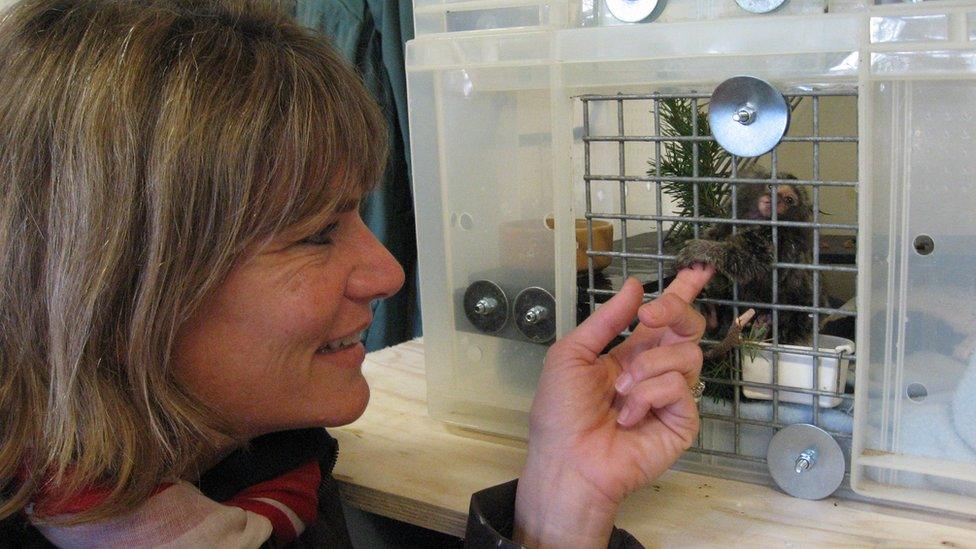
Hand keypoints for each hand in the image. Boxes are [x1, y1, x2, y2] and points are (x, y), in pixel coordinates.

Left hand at [513, 265, 712, 547]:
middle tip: (650, 316)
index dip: (681, 294)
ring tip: (620, 390)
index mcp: (628, 353)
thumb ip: (605, 320)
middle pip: (687, 329)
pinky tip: (629, 415)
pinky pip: (679, 388)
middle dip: (674, 311)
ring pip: (686, 355)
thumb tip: (634, 285)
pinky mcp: (682, 421)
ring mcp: (671, 396)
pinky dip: (649, 395)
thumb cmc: (560, 413)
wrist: (567, 460)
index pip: (662, 319)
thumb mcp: (572, 355)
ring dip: (648, 365)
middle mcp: (654, 371)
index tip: (697, 269)